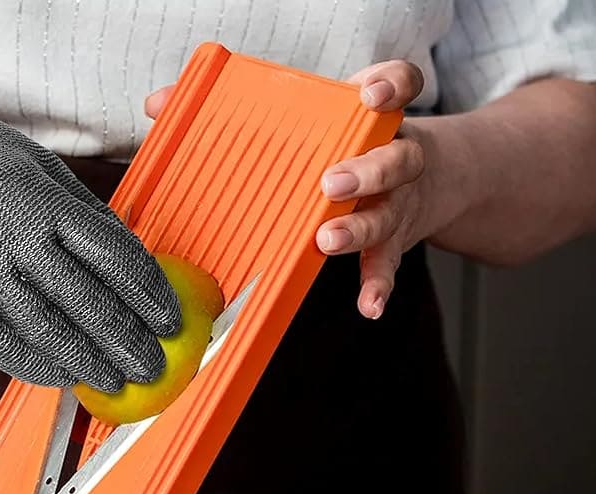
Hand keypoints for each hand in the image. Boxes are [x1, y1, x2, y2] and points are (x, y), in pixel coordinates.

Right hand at [0, 68, 181, 392]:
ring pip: (49, 334)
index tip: (170, 317)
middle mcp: (16, 244)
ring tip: (115, 379)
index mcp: (44, 204)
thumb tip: (126, 254)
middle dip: (128, 341)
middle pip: (88, 305)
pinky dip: (36, 366)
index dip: (149, 294)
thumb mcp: (34, 166)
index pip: (115, 258)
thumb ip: (79, 212)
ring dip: (88, 363)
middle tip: (152, 364)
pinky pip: (2, 346)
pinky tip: (61, 376)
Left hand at [144, 60, 451, 319]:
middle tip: (331, 183)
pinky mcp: (395, 241)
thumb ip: (238, 109)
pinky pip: (388, 264)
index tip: (369, 95)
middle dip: (365, 170)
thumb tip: (158, 103)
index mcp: (372, 119)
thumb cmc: (347, 145)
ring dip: (358, 228)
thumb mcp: (315, 116)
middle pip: (395, 159)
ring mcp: (397, 202)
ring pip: (387, 214)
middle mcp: (394, 158)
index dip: (390, 87)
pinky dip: (378, 284)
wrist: (436, 179)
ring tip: (327, 239)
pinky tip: (368, 305)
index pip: (399, 86)